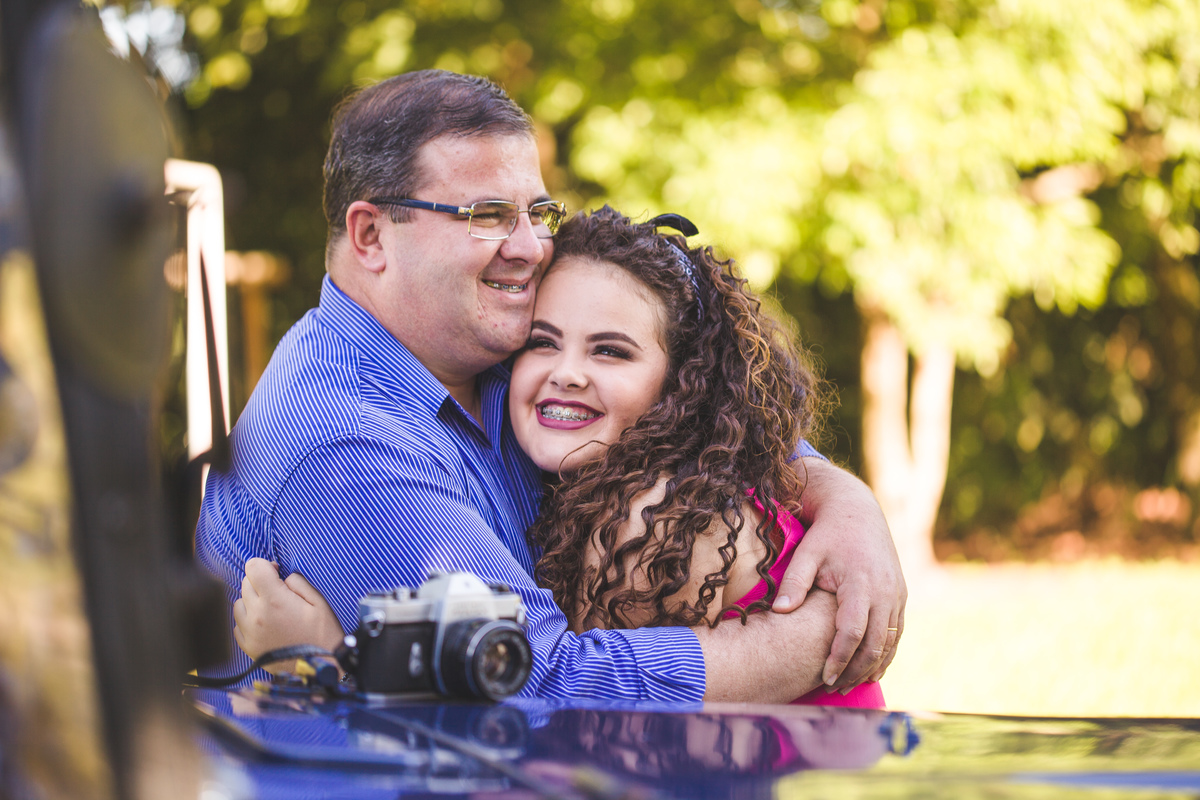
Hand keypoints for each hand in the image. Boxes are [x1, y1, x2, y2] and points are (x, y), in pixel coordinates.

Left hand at [233, 558, 345, 668]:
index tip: (276, 572)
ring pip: (238, 603)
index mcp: (275, 600)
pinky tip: (265, 624)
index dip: (265, 565)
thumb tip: (282, 578)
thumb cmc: (323, 635)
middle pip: (245, 583)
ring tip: (270, 609)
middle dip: (260, 582)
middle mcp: (257, 615)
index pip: (253, 567)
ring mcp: (249, 633)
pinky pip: (238, 625)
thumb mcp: (318, 602)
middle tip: (278, 591)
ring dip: (251, 601)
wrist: (321, 669)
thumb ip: (297, 583)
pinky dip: (248, 620)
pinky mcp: (248, 647)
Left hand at [773, 457, 905, 688]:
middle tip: (834, 688)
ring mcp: (897, 594)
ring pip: (890, 642)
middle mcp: (886, 591)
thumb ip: (794, 582)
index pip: (853, 631)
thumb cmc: (827, 534)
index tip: (824, 677)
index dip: (840, 658)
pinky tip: (870, 669)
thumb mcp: (807, 553)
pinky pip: (897, 632)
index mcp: (862, 583)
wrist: (857, 511)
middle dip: (856, 671)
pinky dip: (886, 653)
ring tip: (848, 685)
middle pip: (876, 644)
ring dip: (872, 666)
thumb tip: (778, 611)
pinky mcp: (901, 596)